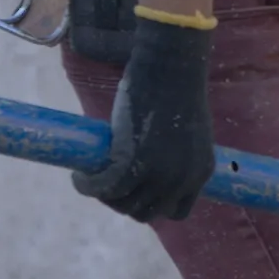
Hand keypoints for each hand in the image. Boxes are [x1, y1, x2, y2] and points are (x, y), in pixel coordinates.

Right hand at [73, 15, 216, 220]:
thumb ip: (175, 150)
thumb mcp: (184, 128)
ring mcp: (159, 174)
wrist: (170, 65)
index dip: (152, 204)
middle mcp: (182, 180)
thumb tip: (147, 157)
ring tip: (90, 178)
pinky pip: (104, 188)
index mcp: (200, 172)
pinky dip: (87, 186)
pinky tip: (78, 176)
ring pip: (123, 205)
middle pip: (146, 213)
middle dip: (123, 203)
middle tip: (106, 182)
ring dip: (103, 195)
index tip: (135, 191)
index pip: (176, 211)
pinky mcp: (133, 163)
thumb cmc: (176, 86)